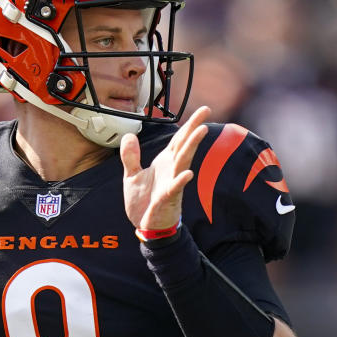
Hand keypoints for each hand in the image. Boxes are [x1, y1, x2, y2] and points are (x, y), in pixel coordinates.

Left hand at [119, 105, 211, 231]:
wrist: (146, 226)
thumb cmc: (144, 201)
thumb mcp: (131, 175)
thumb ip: (130, 156)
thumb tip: (129, 135)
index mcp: (165, 162)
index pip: (179, 139)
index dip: (189, 124)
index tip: (203, 110)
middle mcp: (172, 169)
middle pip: (185, 144)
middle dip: (195, 127)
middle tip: (206, 111)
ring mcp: (172, 183)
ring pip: (183, 161)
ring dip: (192, 146)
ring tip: (200, 131)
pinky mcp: (168, 198)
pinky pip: (175, 188)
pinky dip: (181, 181)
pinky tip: (188, 174)